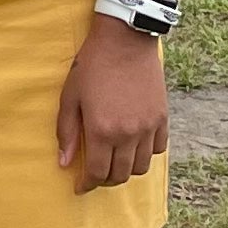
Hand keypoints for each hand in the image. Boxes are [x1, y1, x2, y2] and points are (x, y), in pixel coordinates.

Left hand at [59, 19, 166, 188]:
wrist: (125, 41)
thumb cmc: (91, 67)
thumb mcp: (70, 98)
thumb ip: (67, 133)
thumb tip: (65, 163)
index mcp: (102, 130)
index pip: (97, 173)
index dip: (87, 184)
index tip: (80, 187)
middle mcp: (128, 134)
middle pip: (120, 175)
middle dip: (105, 181)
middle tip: (94, 175)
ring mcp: (148, 127)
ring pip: (141, 166)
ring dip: (126, 170)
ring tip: (113, 163)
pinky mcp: (162, 118)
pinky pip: (158, 149)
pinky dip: (146, 154)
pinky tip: (133, 147)